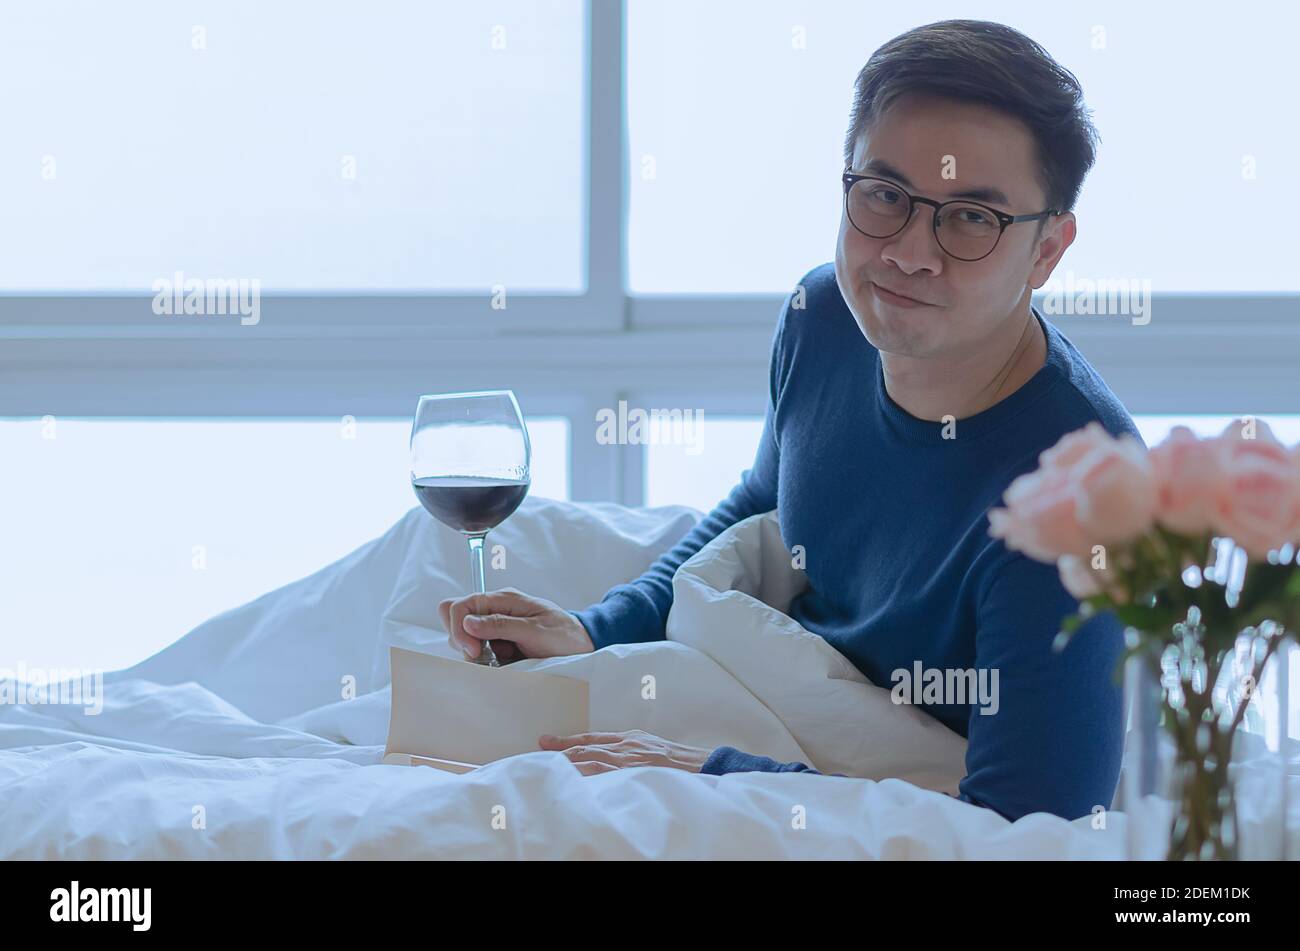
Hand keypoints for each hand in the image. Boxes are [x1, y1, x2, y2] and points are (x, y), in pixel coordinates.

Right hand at [437, 587, 592, 662]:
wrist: (582, 644)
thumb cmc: (564, 633)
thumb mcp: (535, 630)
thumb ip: (501, 625)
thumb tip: (468, 622)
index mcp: (502, 599)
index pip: (459, 606)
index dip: (458, 628)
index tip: (474, 650)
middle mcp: (495, 610)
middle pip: (455, 620)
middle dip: (462, 641)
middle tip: (483, 656)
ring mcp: (496, 627)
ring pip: (464, 639)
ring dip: (475, 654)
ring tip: (500, 660)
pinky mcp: (500, 643)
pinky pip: (479, 653)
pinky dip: (485, 661)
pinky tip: (503, 663)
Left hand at [538, 730, 713, 775]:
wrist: (704, 766)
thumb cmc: (681, 762)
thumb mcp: (652, 749)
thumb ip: (630, 752)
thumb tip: (609, 760)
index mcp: (629, 739)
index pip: (591, 739)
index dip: (567, 740)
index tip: (545, 741)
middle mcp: (626, 747)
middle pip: (585, 748)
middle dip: (560, 750)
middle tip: (535, 752)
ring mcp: (629, 762)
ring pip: (590, 761)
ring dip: (567, 763)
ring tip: (545, 768)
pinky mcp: (635, 774)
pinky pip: (605, 777)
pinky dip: (587, 778)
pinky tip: (572, 783)